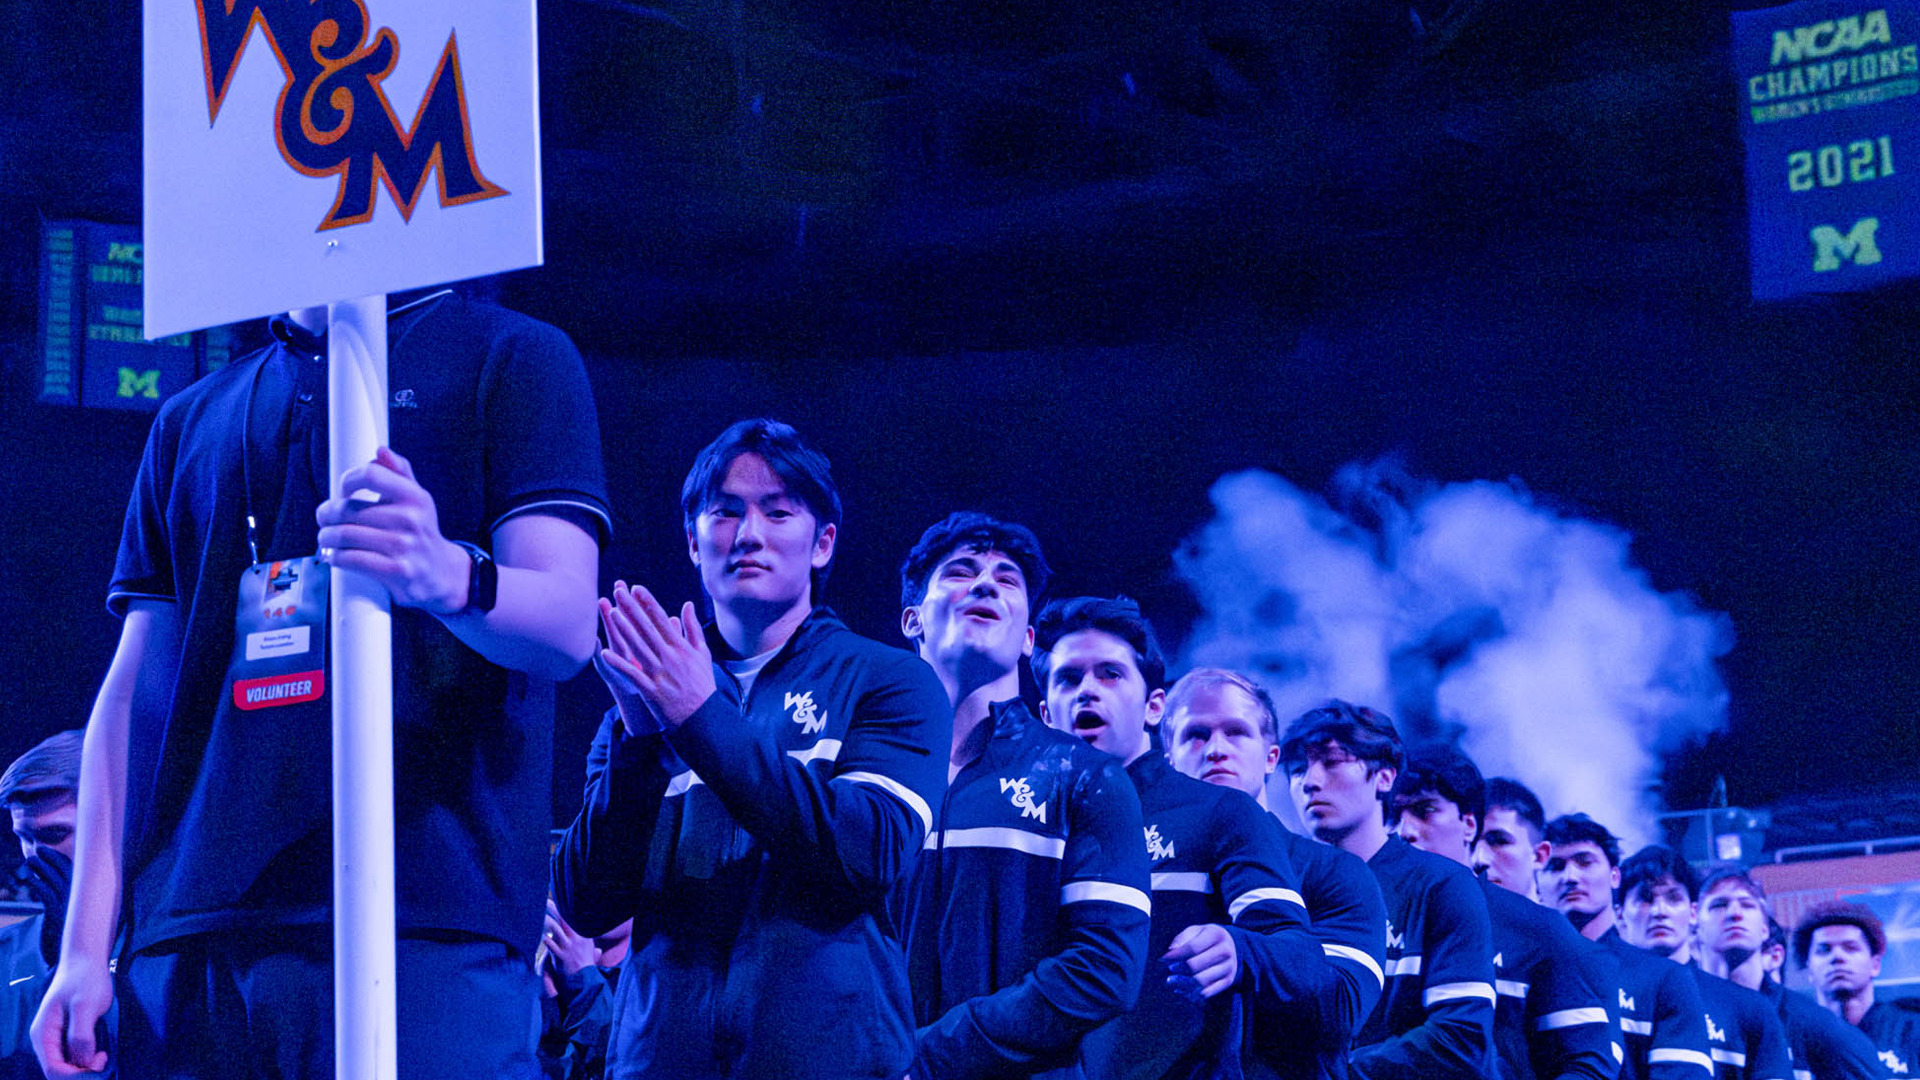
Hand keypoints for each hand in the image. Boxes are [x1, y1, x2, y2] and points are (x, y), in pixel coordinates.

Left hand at [24, 848, 72, 966]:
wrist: (78, 962)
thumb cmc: (76, 941)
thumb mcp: (78, 918)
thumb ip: (75, 903)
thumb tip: (69, 890)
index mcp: (92, 896)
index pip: (79, 872)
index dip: (63, 860)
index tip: (52, 853)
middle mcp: (83, 897)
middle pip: (66, 870)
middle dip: (51, 858)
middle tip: (38, 850)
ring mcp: (71, 904)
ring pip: (54, 878)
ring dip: (41, 867)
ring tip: (30, 861)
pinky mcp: (58, 913)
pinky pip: (45, 891)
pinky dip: (37, 881)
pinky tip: (30, 877)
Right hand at [31, 953, 112, 1076]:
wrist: (86, 961)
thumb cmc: (85, 979)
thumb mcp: (85, 1006)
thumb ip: (81, 1035)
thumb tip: (82, 1061)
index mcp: (43, 1035)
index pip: (54, 1070)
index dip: (77, 1075)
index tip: (99, 1062)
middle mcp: (45, 1041)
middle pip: (60, 1072)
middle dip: (82, 1072)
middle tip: (103, 1058)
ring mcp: (55, 1040)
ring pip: (67, 1067)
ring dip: (85, 1068)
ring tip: (103, 1055)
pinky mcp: (66, 1037)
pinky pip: (73, 1058)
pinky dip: (86, 1060)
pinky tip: (99, 1052)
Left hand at [315, 446, 468, 613]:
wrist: (441, 573)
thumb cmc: (421, 533)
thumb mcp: (417, 500)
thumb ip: (399, 472)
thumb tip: (381, 451)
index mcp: (414, 496)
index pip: (370, 474)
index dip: (348, 480)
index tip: (344, 492)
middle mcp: (410, 519)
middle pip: (348, 509)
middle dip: (327, 515)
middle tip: (325, 519)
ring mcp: (403, 546)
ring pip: (344, 535)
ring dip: (326, 538)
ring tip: (326, 538)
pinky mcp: (396, 571)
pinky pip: (351, 559)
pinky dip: (336, 558)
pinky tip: (336, 556)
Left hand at [543, 899, 599, 976]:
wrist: (585, 982)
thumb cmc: (586, 966)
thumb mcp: (591, 952)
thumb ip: (590, 945)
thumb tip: (598, 947)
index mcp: (584, 935)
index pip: (574, 917)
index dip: (566, 908)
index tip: (559, 900)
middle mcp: (577, 939)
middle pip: (565, 919)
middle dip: (555, 909)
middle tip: (545, 902)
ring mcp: (569, 947)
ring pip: (556, 929)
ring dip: (546, 921)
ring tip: (537, 915)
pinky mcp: (561, 956)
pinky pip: (550, 945)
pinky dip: (544, 938)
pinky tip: (538, 934)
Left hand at [597, 582, 714, 727]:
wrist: (703, 716)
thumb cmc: (702, 684)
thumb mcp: (702, 653)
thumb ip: (693, 628)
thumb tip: (687, 605)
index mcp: (681, 647)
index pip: (662, 620)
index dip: (648, 603)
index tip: (637, 588)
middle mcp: (670, 657)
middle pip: (647, 629)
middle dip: (632, 609)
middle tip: (619, 592)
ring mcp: (659, 673)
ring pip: (638, 647)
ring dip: (624, 630)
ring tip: (611, 613)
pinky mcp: (651, 690)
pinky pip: (632, 674)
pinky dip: (619, 664)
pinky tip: (605, 653)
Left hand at [1163, 923, 1238, 1001]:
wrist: (1229, 945)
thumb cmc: (1206, 938)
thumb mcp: (1195, 931)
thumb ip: (1182, 939)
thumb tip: (1170, 952)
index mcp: (1216, 935)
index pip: (1192, 947)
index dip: (1175, 955)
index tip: (1163, 959)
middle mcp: (1225, 951)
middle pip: (1195, 965)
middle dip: (1178, 969)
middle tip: (1169, 969)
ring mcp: (1228, 967)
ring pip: (1201, 981)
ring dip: (1182, 982)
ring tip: (1172, 980)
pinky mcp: (1227, 981)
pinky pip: (1207, 992)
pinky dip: (1191, 993)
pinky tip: (1182, 988)